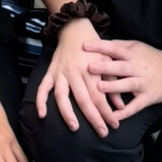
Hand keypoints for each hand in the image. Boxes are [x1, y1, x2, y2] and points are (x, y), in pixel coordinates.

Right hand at [35, 19, 120, 135]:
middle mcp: (74, 72)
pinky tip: (42, 114)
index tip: (113, 125)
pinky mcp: (50, 72)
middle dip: (93, 118)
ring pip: (62, 96)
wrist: (74, 28)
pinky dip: (40, 100)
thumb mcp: (109, 60)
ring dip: (67, 113)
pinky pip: (43, 87)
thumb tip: (120, 106)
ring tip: (74, 127)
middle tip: (102, 133)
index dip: (107, 112)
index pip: (99, 96)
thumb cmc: (95, 46)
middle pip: (84, 100)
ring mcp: (60, 73)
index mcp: (91, 70)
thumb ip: (113, 83)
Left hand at [83, 39, 161, 119]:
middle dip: (105, 67)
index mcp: (133, 54)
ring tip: (99, 88)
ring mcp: (144, 83)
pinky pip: (136, 105)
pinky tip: (114, 116)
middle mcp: (138, 68)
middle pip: (120, 67)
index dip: (100, 46)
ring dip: (113, 87)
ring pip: (128, 85)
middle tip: (89, 67)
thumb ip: (120, 45)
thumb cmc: (152, 57)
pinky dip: (125, 112)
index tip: (84, 45)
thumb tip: (100, 41)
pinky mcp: (148, 97)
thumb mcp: (138, 46)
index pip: (115, 48)